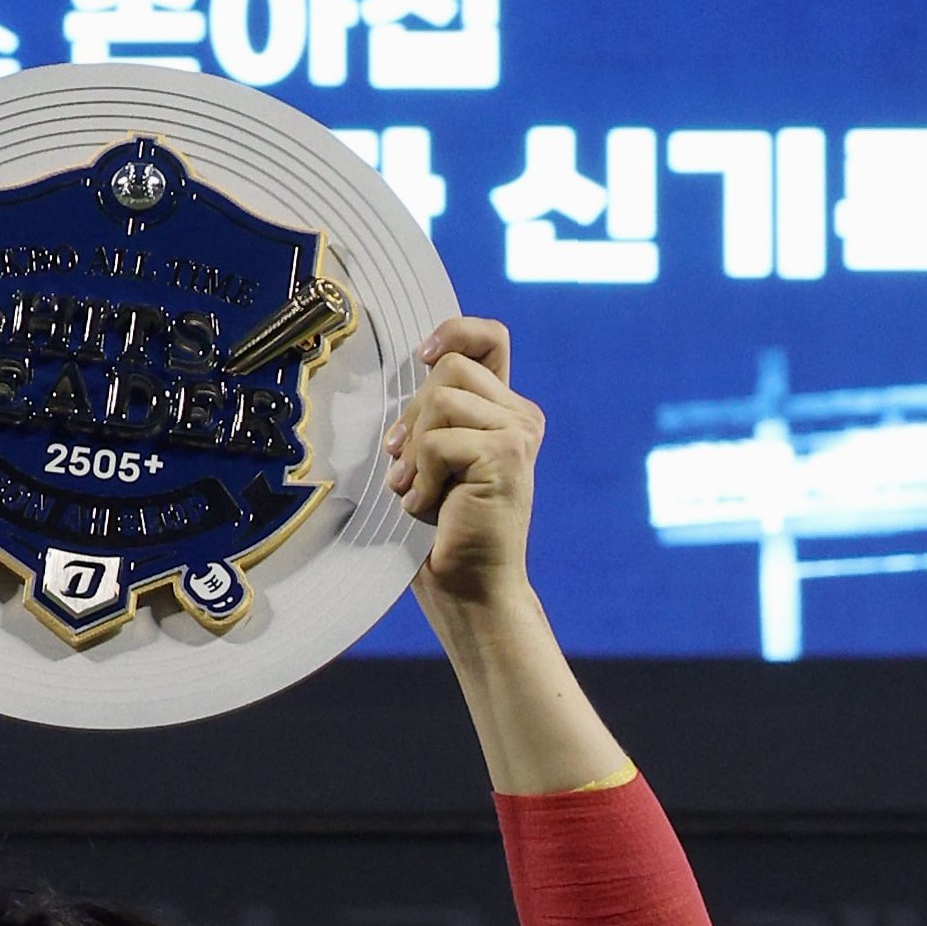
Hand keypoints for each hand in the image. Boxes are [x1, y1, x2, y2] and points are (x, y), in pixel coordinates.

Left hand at [386, 316, 542, 624]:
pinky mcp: (505, 454)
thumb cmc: (444, 537)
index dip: (454, 332)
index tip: (423, 357)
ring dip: (415, 450)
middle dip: (414, 416)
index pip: (488, 338)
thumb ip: (431, 418)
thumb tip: (407, 378)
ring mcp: (517, 432)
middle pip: (449, 367)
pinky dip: (422, 478)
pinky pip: (439, 439)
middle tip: (407, 468)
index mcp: (504, 413)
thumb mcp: (432, 463)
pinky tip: (429, 508)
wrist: (469, 593)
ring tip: (419, 491)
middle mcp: (519, 416)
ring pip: (441, 399)